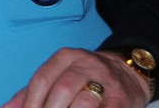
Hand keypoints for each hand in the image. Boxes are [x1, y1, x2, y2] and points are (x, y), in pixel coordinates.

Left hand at [2, 48, 152, 107]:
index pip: (42, 80)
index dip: (31, 102)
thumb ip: (31, 92)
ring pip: (85, 101)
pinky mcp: (122, 98)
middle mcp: (85, 64)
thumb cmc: (85, 77)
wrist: (127, 71)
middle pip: (62, 90)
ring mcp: (105, 80)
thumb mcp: (57, 76)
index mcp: (64, 58)